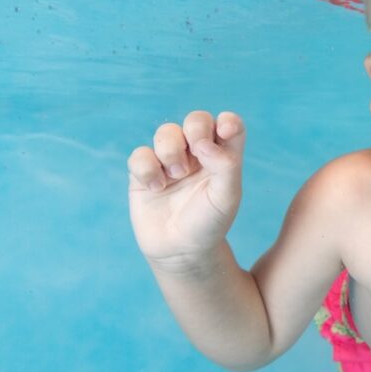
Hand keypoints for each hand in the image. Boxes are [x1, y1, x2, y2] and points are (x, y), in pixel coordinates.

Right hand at [127, 111, 245, 265]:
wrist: (181, 250)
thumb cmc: (209, 222)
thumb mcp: (227, 196)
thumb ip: (225, 165)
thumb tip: (203, 142)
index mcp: (223, 156)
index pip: (229, 125)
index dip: (228, 120)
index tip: (226, 131)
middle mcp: (198, 154)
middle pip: (196, 120)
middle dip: (195, 127)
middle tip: (197, 148)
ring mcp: (170, 161)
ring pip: (166, 132)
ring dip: (171, 150)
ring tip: (177, 174)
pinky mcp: (145, 173)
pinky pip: (140, 154)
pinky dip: (148, 168)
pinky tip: (157, 187)